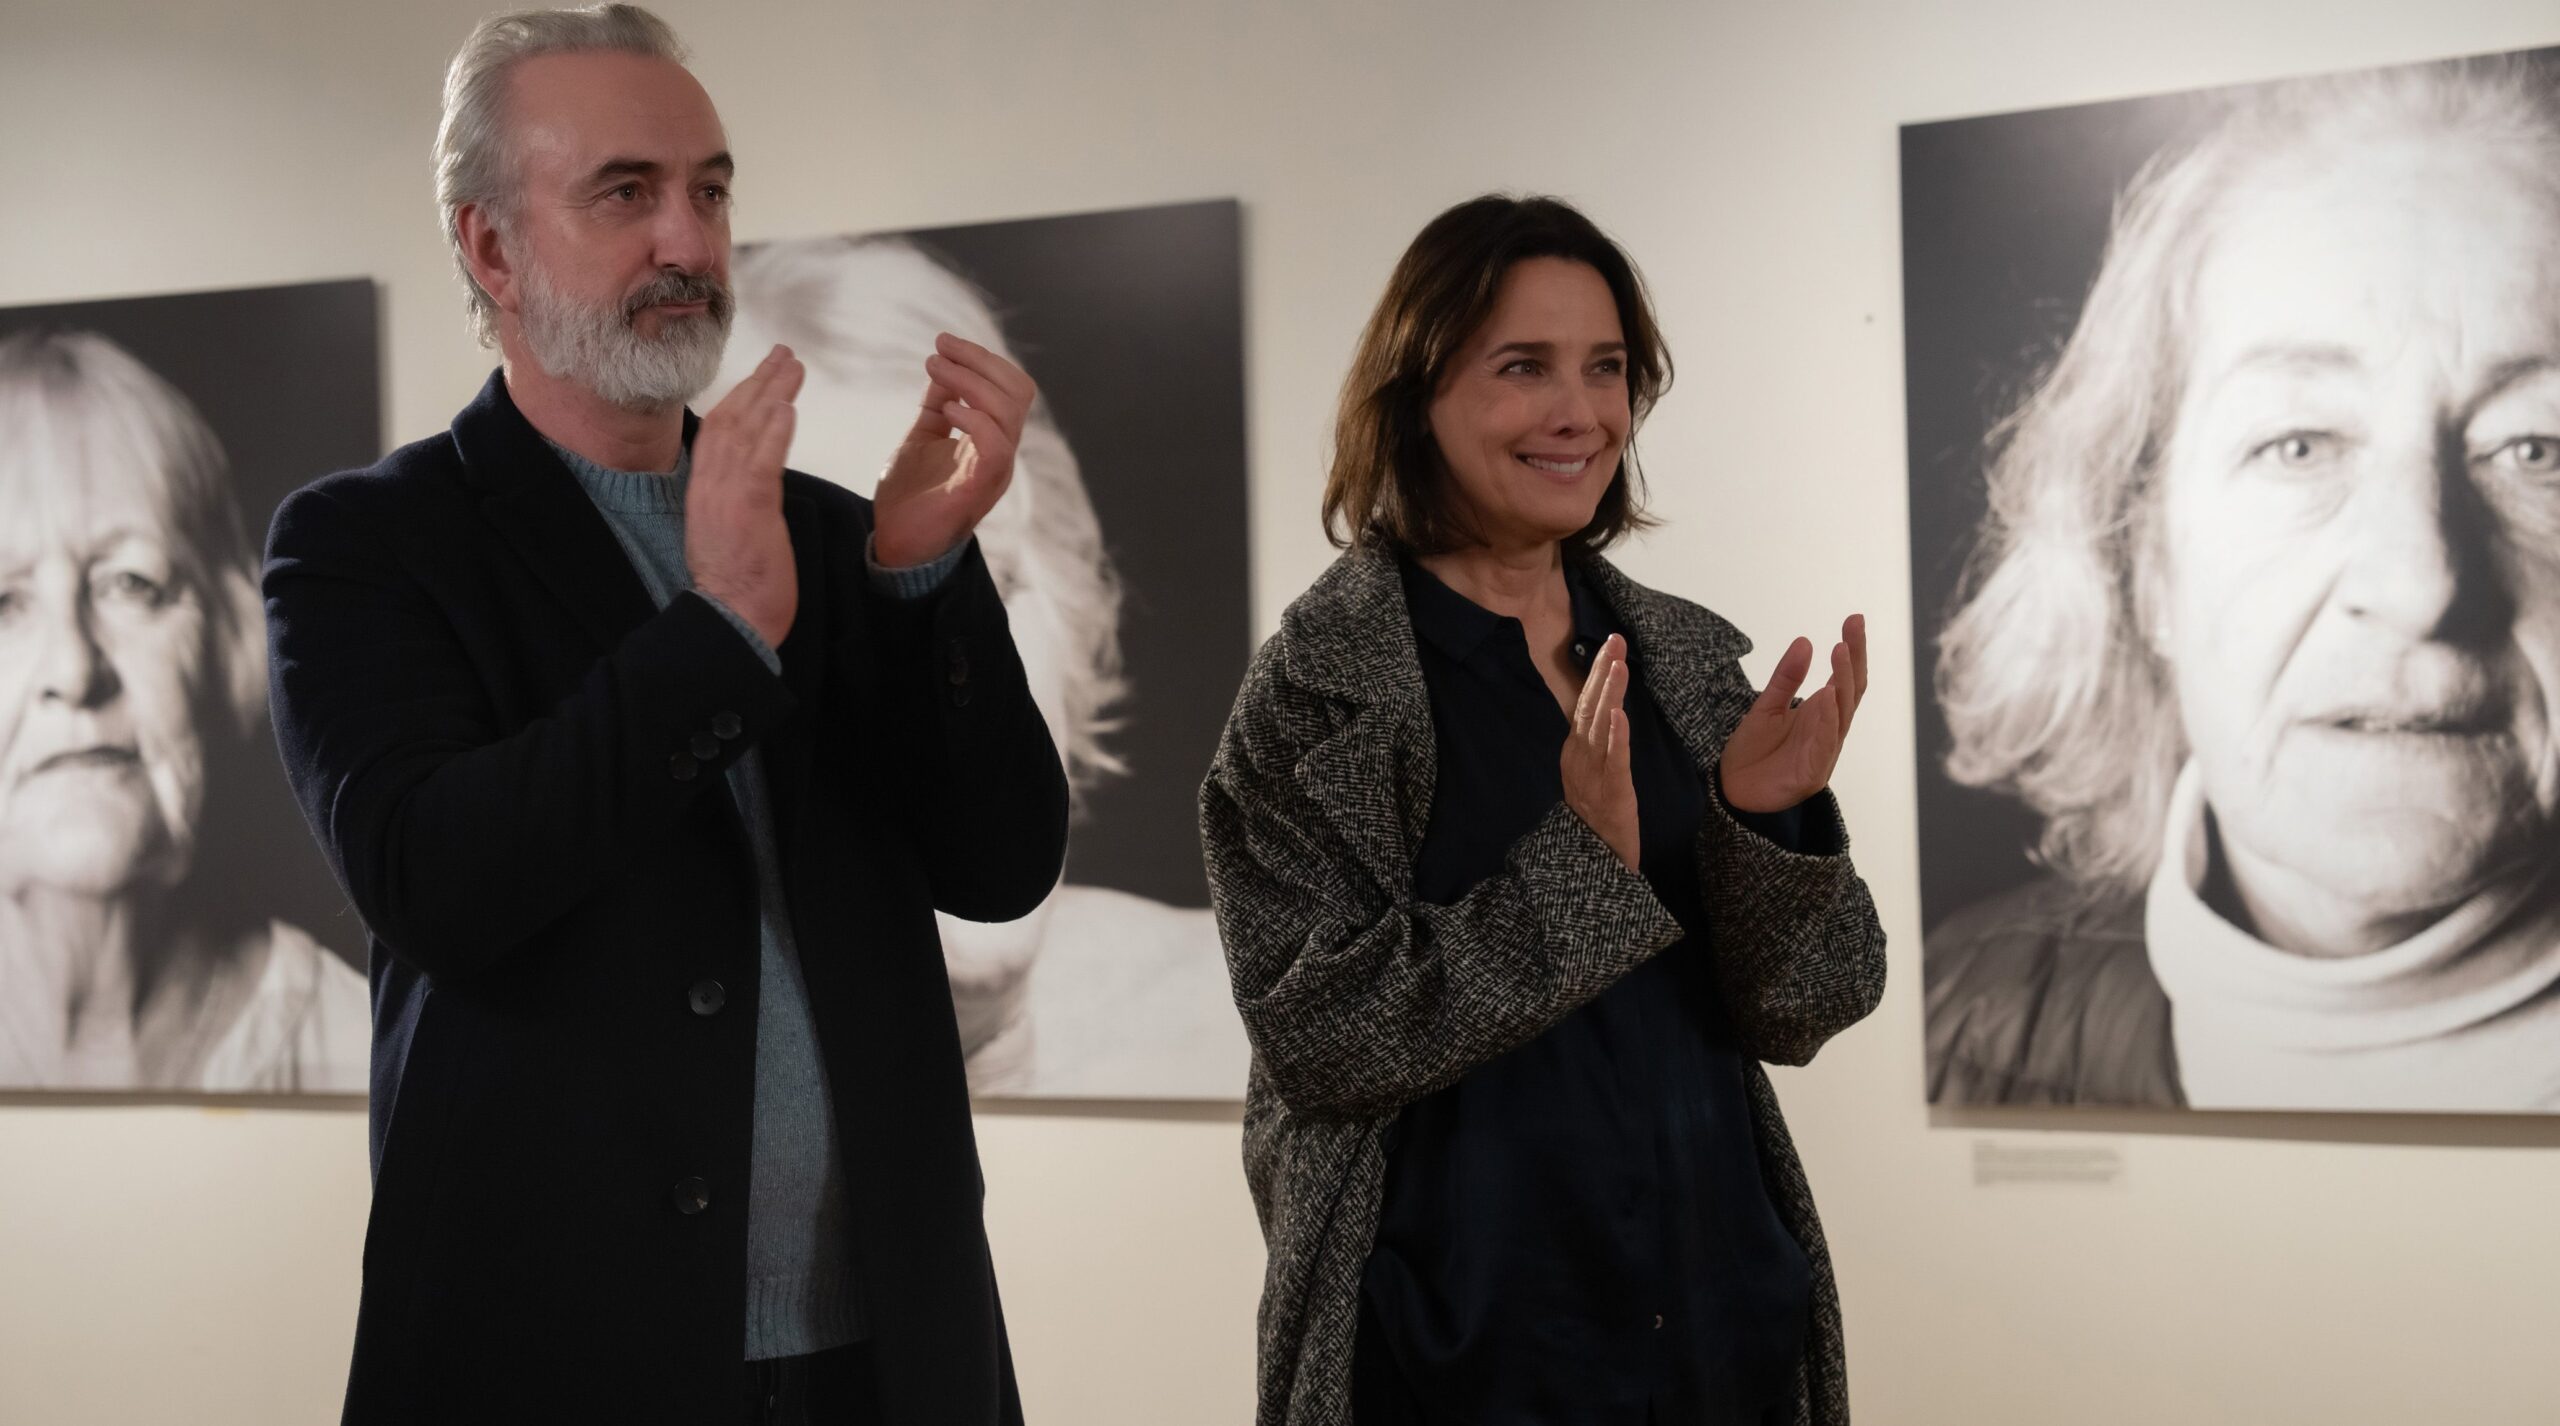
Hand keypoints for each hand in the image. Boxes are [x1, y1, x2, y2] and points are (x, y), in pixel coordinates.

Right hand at [687, 345, 803, 646]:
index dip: (739, 398)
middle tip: (784, 354)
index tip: (760, 375)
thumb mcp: (728, 535)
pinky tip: (788, 407)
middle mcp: (710, 487)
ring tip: (792, 366)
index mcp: (704, 492)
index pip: (718, 433)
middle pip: (731, 420)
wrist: (731, 620)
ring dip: (771, 394)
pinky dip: (773, 431)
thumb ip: (736, 503)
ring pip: (745, 432)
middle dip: (758, 383)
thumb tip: (752, 486)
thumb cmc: (738, 586)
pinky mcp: (749, 510)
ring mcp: (727, 497)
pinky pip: (761, 462)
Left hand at [872, 333, 1037, 568]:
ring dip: (970, 381)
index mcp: (992, 439)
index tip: (942, 343)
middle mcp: (1002, 453)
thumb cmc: (910, 497)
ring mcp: (995, 471)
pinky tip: (945, 409)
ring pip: (1009, 411)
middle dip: (980, 360)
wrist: (896, 545)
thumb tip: (941, 368)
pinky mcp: (979, 488)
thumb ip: (937, 408)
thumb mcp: (922, 438)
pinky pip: (996, 445)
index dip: (982, 358)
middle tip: (940, 347)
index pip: (1011, 387)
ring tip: (934, 370)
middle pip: (1019, 391)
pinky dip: (973, 417)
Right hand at [1560, 633, 1640, 871]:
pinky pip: (1613, 762)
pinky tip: (1619, 714)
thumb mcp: (1594, 777)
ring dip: (1608, 694)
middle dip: (1601, 672)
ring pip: (1598, 728)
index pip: (1585, 705)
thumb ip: (1597, 746)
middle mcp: (1578, 761)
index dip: (1597, 674)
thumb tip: (1607, 712)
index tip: (1610, 645)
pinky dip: (1615, 736)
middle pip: (1588, 708)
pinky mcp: (1611, 795)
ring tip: (1618, 664)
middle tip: (1615, 640)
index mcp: (1575, 754)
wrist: (1596, 868)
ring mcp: (1591, 778)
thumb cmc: (1599, 822)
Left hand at [1719, 614, 1867, 812]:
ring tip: (1840, 652)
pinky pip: (1824, 746)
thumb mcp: (1765, 706)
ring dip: (1842, 682)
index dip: (1853, 650)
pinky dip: (1827, 721)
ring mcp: (1823, 754)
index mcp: (1821, 715)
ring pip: (1842, 716)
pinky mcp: (1811, 776)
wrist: (1731, 790)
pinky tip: (1826, 697)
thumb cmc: (1753, 751)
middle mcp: (1828, 732)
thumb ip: (1785, 678)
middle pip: (1851, 692)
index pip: (1845, 678)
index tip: (1855, 619)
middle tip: (1852, 628)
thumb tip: (1805, 641)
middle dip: (1853, 659)